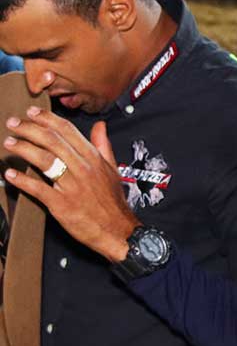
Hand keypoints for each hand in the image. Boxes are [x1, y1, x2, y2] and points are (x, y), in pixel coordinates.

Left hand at [3, 108, 138, 262]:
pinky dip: (22, 180)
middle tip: (13, 123)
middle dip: (29, 129)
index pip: (68, 131)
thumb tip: (100, 126)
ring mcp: (72, 186)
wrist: (117, 231)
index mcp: (94, 159)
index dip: (47, 119)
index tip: (32, 113)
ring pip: (44, 160)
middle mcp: (82, 169)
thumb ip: (103, 146)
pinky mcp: (61, 204)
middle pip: (52, 141)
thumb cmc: (113, 203)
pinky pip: (38, 188)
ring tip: (9, 143)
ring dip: (23, 148)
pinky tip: (10, 174)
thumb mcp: (113, 170)